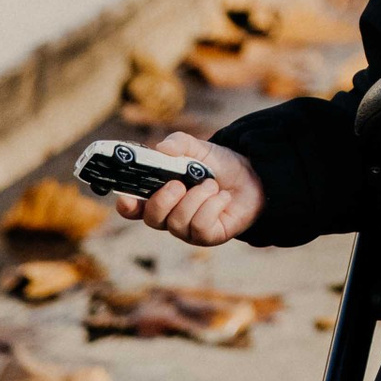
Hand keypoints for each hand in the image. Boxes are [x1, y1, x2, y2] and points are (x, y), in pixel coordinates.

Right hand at [109, 133, 263, 243]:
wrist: (254, 176)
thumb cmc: (220, 165)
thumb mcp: (200, 149)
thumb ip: (180, 144)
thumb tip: (161, 148)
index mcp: (162, 194)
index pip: (135, 207)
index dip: (127, 206)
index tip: (126, 198)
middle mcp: (170, 215)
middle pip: (152, 218)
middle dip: (163, 200)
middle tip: (179, 184)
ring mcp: (188, 229)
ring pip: (178, 222)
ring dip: (197, 198)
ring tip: (211, 184)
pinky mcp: (207, 237)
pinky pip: (201, 227)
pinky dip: (214, 205)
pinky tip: (223, 197)